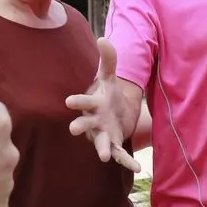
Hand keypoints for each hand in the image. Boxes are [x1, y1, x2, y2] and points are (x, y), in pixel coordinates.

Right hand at [65, 38, 140, 172]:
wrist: (113, 114)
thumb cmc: (106, 95)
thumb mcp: (108, 77)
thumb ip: (107, 59)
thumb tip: (103, 38)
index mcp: (92, 104)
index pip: (83, 101)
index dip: (77, 101)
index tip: (69, 101)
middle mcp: (94, 121)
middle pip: (85, 124)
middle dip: (80, 126)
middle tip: (73, 129)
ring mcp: (103, 135)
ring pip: (100, 143)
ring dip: (102, 149)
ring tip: (104, 157)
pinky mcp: (114, 145)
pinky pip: (120, 155)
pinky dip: (127, 162)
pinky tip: (137, 167)